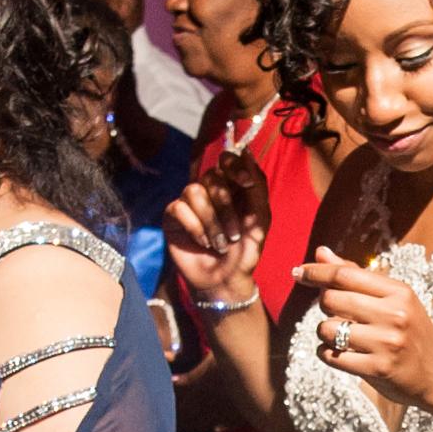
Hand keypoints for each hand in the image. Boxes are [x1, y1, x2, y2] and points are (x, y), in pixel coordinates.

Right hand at [165, 154, 269, 304]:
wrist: (227, 280)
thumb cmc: (245, 251)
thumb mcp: (259, 220)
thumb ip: (257, 186)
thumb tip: (246, 151)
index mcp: (231, 187)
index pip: (227, 160)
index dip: (235, 167)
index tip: (247, 185)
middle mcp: (209, 190)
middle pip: (211, 177)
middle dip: (226, 207)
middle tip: (235, 235)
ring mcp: (189, 202)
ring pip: (194, 191)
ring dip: (211, 221)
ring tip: (220, 243)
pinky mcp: (173, 216)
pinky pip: (179, 208)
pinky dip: (195, 227)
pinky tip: (204, 243)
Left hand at [294, 252, 432, 412]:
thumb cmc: (412, 332)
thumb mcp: (394, 299)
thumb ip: (356, 276)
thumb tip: (321, 252)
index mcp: (399, 292)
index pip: (345, 275)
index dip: (316, 272)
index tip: (298, 272)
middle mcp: (394, 315)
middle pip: (331, 299)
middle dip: (325, 305)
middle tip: (337, 313)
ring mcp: (386, 343)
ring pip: (327, 329)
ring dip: (325, 333)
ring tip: (341, 336)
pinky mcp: (378, 369)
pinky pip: (332, 356)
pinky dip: (327, 354)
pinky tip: (339, 353)